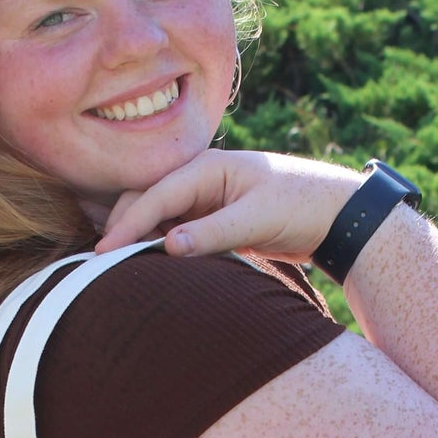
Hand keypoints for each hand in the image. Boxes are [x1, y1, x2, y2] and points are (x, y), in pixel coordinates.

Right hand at [95, 148, 360, 264]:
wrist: (336, 212)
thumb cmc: (301, 205)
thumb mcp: (256, 220)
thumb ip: (212, 233)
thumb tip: (166, 247)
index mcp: (207, 167)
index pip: (153, 196)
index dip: (126, 225)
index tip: (103, 253)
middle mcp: (200, 178)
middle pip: (146, 201)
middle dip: (122, 228)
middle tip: (100, 265)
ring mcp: (204, 198)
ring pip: (157, 217)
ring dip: (138, 239)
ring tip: (116, 270)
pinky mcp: (211, 218)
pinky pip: (175, 231)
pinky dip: (158, 246)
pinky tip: (148, 267)